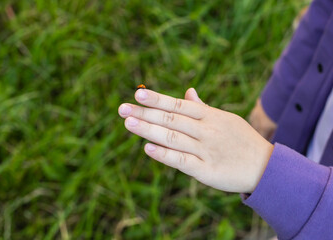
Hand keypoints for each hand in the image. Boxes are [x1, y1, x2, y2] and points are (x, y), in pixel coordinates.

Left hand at [118, 88, 273, 192]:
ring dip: (149, 130)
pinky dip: (165, 155)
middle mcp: (205, 131)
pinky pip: (182, 162)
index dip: (158, 98)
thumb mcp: (224, 119)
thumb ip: (203, 108)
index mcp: (210, 117)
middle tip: (122, 108)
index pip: (179, 105)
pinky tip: (148, 148)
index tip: (138, 93)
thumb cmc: (241, 140)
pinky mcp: (206, 171)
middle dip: (145, 112)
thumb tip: (188, 91)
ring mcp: (205, 151)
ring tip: (128, 123)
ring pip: (173, 138)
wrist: (265, 167)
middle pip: (171, 119)